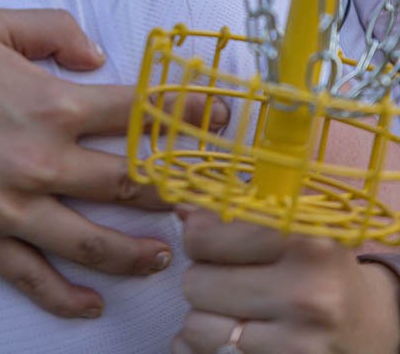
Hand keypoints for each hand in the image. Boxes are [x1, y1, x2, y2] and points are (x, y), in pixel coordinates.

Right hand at [0, 9, 225, 318]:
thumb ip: (55, 29)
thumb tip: (98, 56)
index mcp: (49, 104)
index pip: (136, 114)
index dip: (186, 115)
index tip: (222, 120)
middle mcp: (40, 162)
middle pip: (128, 184)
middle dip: (177, 188)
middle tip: (211, 196)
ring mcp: (12, 209)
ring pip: (93, 243)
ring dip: (137, 253)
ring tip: (167, 254)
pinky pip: (32, 279)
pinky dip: (66, 298)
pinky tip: (93, 305)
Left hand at [172, 209, 399, 352]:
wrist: (368, 322)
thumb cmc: (318, 263)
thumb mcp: (290, 224)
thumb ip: (237, 210)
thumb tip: (182, 209)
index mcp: (302, 236)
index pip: (205, 236)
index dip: (199, 237)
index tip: (211, 239)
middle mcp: (305, 288)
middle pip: (197, 282)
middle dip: (204, 277)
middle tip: (228, 275)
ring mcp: (299, 337)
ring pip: (199, 325)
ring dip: (206, 316)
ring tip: (233, 305)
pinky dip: (215, 345)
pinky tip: (237, 333)